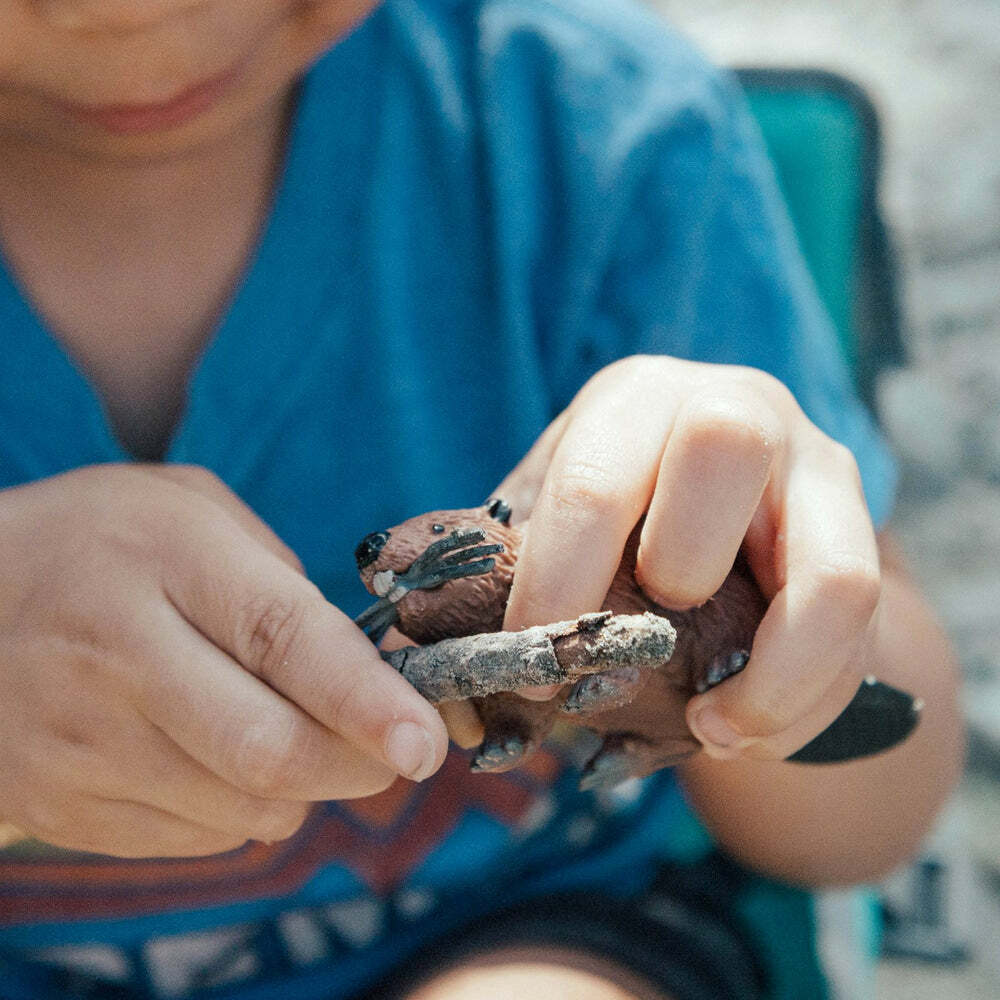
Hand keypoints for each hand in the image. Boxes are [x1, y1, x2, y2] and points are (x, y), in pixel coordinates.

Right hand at [0, 465, 446, 857]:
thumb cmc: (98, 543)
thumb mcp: (188, 509)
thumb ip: (279, 573)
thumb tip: (361, 662)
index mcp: (165, 557)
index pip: (285, 639)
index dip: (367, 699)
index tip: (426, 742)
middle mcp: (118, 653)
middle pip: (270, 751)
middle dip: (357, 763)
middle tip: (393, 747)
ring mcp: (79, 741)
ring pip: (243, 809)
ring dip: (301, 786)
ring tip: (286, 729)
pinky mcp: (59, 803)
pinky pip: (195, 839)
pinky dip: (241, 809)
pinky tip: (218, 756)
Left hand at [495, 356, 881, 760]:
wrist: (710, 513)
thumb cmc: (609, 520)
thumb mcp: (548, 519)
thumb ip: (499, 568)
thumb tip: (427, 654)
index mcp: (632, 401)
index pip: (596, 478)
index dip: (559, 585)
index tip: (534, 668)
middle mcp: (733, 408)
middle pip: (725, 448)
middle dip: (675, 571)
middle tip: (627, 653)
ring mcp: (813, 467)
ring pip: (832, 567)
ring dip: (769, 675)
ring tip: (711, 732)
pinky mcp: (859, 533)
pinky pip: (861, 629)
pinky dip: (802, 700)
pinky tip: (742, 731)